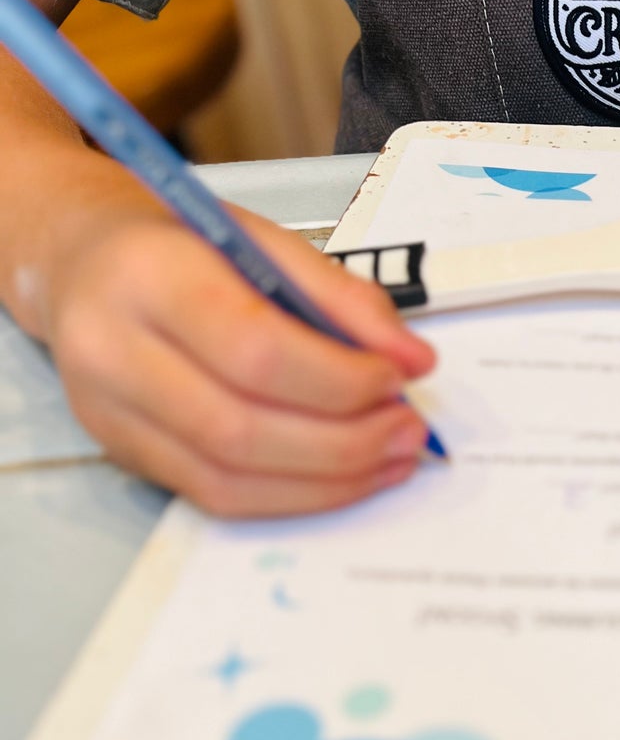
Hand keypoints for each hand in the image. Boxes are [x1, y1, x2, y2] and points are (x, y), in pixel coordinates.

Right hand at [35, 192, 437, 517]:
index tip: (400, 376)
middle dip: (344, 441)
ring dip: (329, 480)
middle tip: (408, 429)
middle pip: (240, 427)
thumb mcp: (267, 242)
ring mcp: (110, 414)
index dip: (340, 376)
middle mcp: (114, 352)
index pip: (254, 348)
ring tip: (390, 457)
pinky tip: (345, 476)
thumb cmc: (185, 247)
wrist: (85, 262)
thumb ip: (344, 298)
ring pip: (229, 477)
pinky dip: (294, 495)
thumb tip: (414, 359)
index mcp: (151, 277)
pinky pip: (216, 497)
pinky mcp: (124, 454)